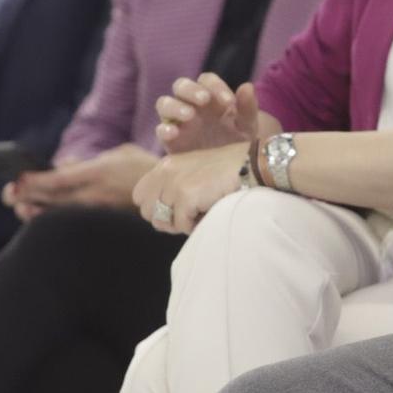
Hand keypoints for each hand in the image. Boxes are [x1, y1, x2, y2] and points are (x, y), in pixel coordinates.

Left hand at [5, 145, 158, 220]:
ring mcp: (98, 213)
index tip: (15, 182)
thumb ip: (86, 162)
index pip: (56, 181)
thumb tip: (61, 166)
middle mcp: (94, 196)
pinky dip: (55, 220)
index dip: (32, 184)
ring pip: (58, 216)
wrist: (172, 193)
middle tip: (9, 196)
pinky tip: (44, 217)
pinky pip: (73, 223)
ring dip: (36, 212)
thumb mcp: (116, 155)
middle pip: (51, 202)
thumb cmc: (143, 168)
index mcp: (96, 173)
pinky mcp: (103, 225)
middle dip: (26, 199)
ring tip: (21, 208)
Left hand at [132, 143, 248, 233]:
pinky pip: (181, 225)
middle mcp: (166, 171)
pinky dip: (196, 227)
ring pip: (162, 221)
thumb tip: (162, 219)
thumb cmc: (229, 173)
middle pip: (146, 211)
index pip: (140, 196)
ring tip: (200, 214)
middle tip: (189, 217)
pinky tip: (210, 214)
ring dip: (181, 224)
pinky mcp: (186, 194)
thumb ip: (175, 189)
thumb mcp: (195, 175)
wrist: (253, 165)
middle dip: (165, 220)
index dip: (156, 209)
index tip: (178, 212)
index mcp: (166, 165)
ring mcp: (174, 182)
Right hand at [154, 73, 259, 155]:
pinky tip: (174, 133)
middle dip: (191, 90)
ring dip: (175, 106)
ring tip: (189, 115)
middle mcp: (191, 105)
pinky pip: (160, 129)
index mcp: (210, 98)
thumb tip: (247, 86)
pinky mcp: (169, 141)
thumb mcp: (247, 127)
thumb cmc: (237, 144)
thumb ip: (247, 107)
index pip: (206, 80)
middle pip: (181, 85)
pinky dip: (164, 129)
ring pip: (164, 103)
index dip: (215, 86)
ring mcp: (177, 121)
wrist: (228, 173)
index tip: (229, 102)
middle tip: (204, 100)